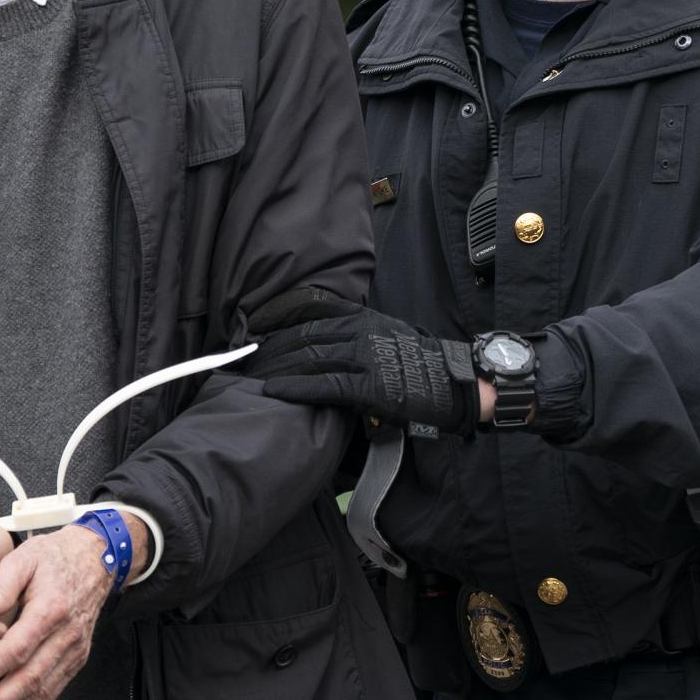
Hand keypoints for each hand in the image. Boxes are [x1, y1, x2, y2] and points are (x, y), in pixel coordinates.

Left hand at [0, 527, 114, 699]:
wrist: (95, 560)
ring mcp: (75, 649)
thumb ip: (0, 586)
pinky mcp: (77, 658)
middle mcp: (67, 634)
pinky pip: (53, 690)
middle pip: (32, 678)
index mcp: (51, 608)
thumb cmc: (52, 558)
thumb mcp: (23, 558)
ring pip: (43, 691)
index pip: (18, 649)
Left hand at [242, 286, 478, 434]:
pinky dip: (296, 386)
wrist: (454, 384)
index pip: (309, 308)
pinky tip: (274, 390)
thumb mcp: (385, 334)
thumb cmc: (418, 363)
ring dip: (275, 368)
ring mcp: (364, 357)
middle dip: (270, 348)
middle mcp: (359, 331)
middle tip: (245, 360)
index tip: (252, 322)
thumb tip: (321, 334)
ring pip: (309, 358)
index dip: (276, 314)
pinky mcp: (369, 385)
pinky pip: (324, 384)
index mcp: (362, 316)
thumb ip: (354, 330)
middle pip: (302, 336)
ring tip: (252, 377)